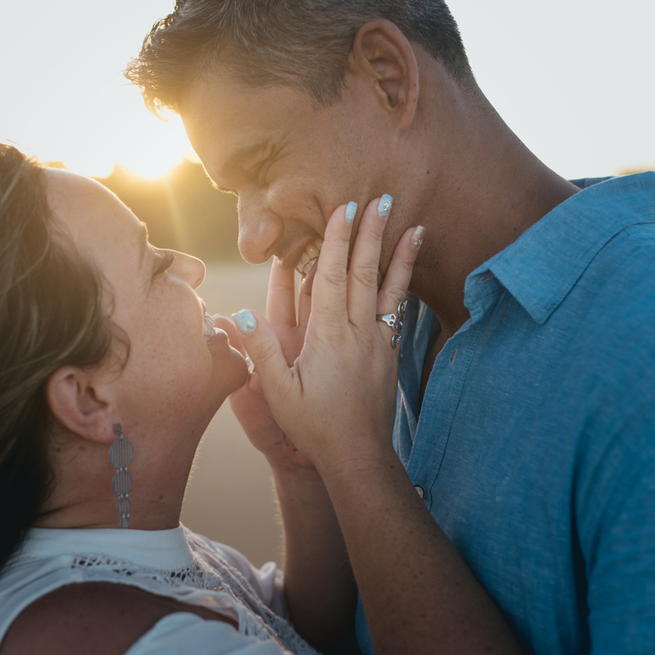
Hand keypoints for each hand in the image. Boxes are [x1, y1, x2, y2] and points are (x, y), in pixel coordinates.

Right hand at [232, 197, 420, 475]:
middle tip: (381, 198)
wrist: (357, 456)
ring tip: (413, 224)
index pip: (332, 278)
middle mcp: (357, 334)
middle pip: (365, 274)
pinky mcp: (388, 355)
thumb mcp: (279, 392)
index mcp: (328, 338)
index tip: (343, 209)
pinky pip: (397, 311)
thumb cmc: (313, 426)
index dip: (336, 241)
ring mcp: (377, 343)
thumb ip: (261, 351)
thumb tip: (240, 313)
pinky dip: (404, 284)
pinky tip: (411, 268)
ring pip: (389, 289)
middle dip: (371, 234)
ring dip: (399, 254)